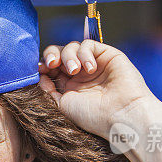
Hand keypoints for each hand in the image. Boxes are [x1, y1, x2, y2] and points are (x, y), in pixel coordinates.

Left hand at [38, 39, 160, 140]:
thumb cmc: (93, 116)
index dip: (44, 65)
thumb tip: (40, 76)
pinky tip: (89, 68)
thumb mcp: (63, 105)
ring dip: (68, 56)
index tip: (40, 69)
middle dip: (51, 55)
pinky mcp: (107, 55)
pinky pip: (88, 45)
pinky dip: (84, 53)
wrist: (120, 115)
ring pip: (72, 47)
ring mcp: (94, 64)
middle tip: (52, 64)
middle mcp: (81, 75)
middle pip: (59, 54)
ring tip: (75, 70)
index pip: (52, 69)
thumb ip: (49, 91)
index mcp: (70, 87)